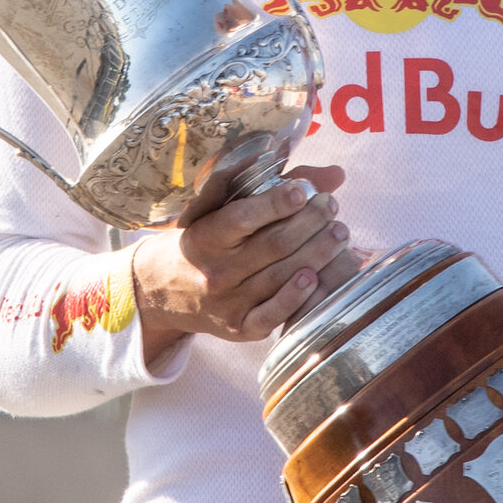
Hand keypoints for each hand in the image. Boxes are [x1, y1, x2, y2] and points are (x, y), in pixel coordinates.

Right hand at [133, 166, 350, 364]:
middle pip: (272, 246)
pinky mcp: (239, 328)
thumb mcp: (219, 208)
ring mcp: (227, 303)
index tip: (303, 190)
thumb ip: (271, 187)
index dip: (275, 204)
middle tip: (331, 207)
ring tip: (339, 234)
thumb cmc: (204, 239)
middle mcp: (215, 271)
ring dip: (317, 253)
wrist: (162, 290)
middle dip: (310, 223)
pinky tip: (316, 277)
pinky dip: (297, 297)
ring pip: (280, 276)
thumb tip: (332, 175)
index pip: (241, 218)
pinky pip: (272, 315)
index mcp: (205, 236)